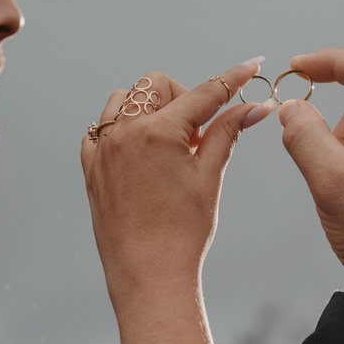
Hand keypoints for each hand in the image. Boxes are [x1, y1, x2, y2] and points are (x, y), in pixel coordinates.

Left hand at [80, 59, 275, 343]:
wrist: (149, 278)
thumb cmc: (183, 233)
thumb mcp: (210, 177)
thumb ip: (227, 132)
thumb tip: (253, 106)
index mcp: (157, 132)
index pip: (203, 92)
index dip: (232, 78)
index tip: (252, 65)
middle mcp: (123, 132)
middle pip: (158, 86)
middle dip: (183, 99)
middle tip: (199, 136)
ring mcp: (101, 148)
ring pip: (125, 99)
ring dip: (151, 109)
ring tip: (172, 146)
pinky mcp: (90, 167)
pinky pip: (101, 129)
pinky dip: (123, 129)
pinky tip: (144, 154)